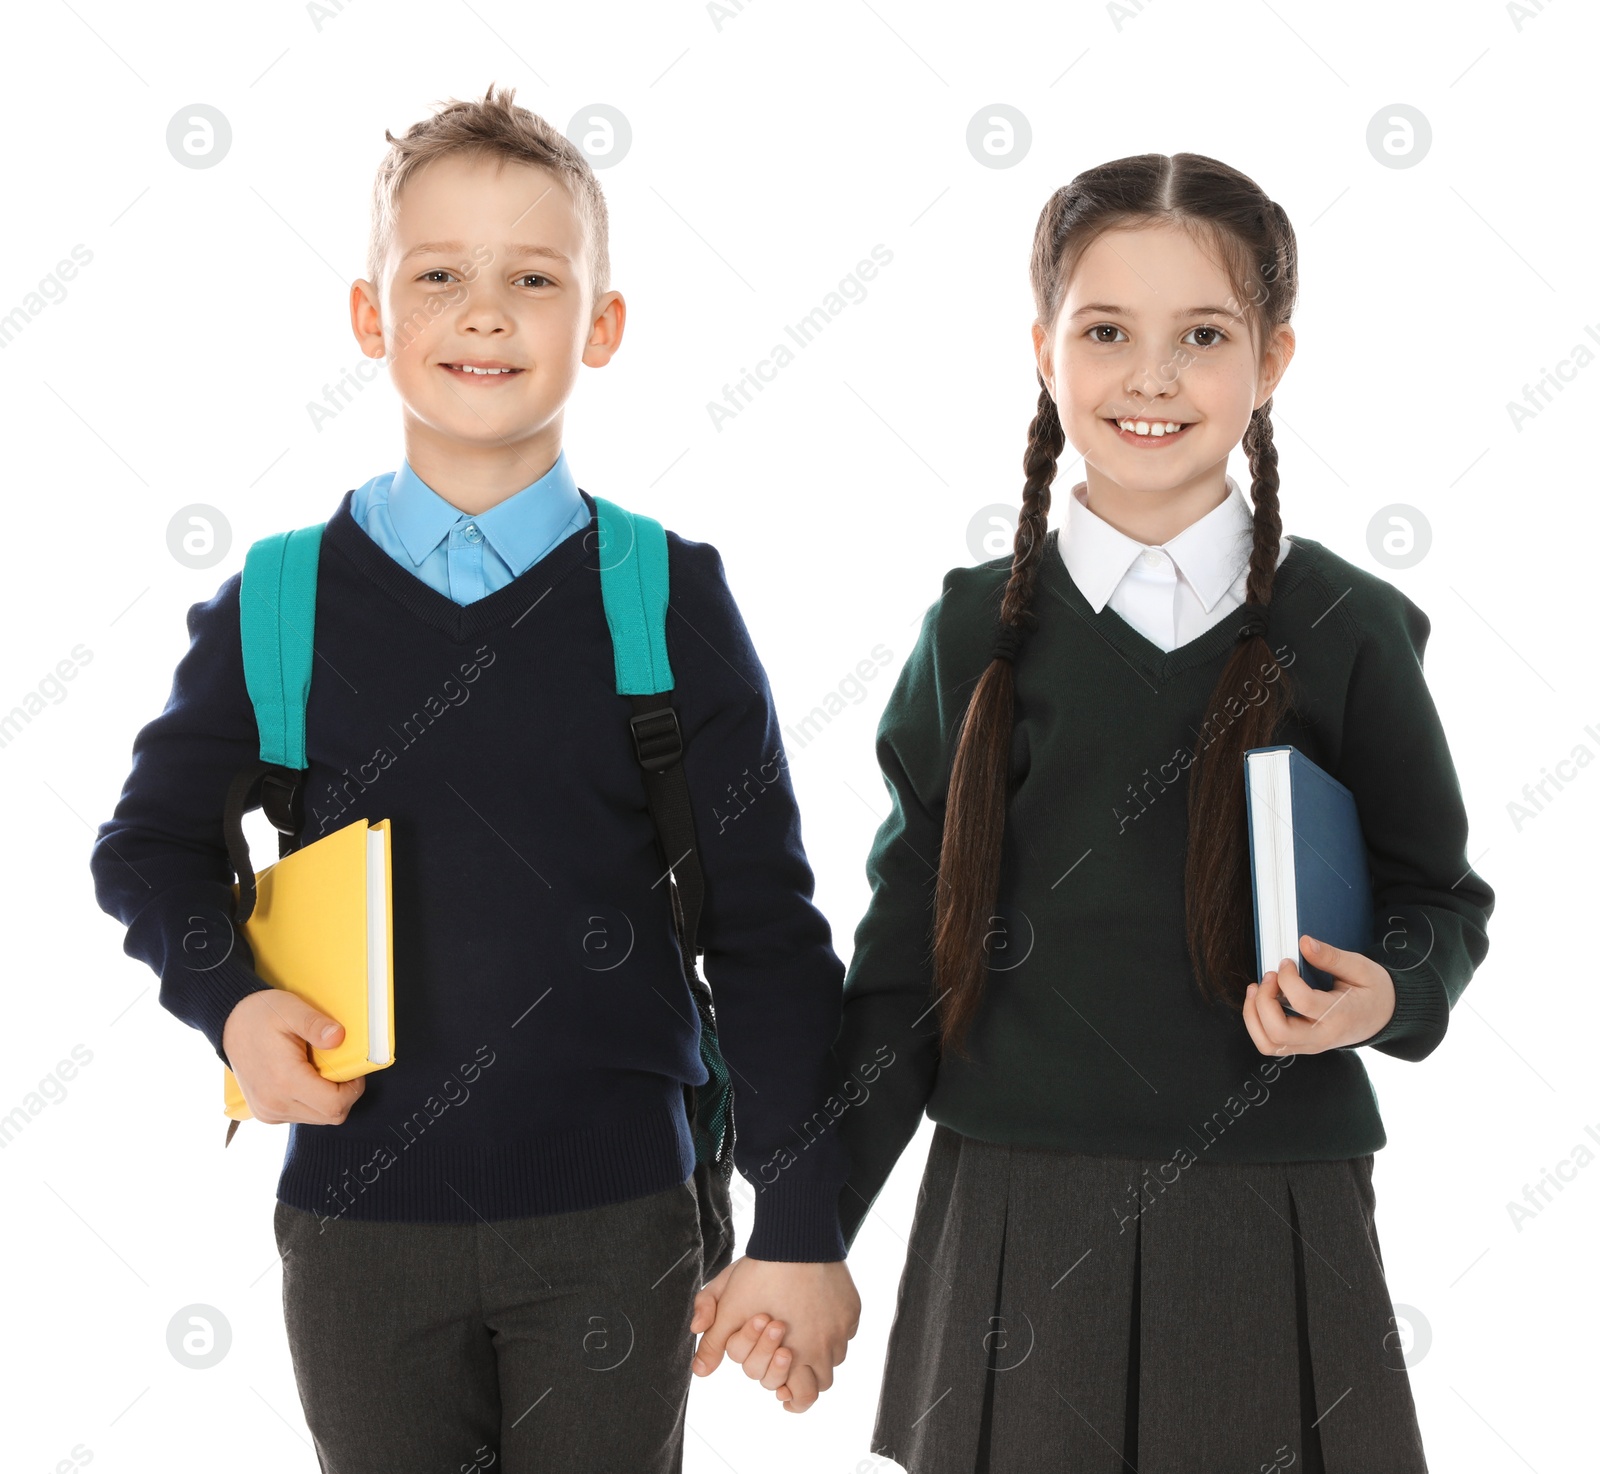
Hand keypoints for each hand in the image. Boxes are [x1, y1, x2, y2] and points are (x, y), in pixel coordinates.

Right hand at [221, 990, 365, 1124]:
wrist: (230, 1023)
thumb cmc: (262, 1015)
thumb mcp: (291, 1009)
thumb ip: (316, 1025)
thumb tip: (339, 1037)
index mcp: (284, 1080)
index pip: (334, 1104)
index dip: (353, 1089)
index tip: (353, 1069)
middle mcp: (275, 1103)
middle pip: (330, 1116)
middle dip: (344, 1094)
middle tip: (339, 1067)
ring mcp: (269, 1112)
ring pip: (318, 1118)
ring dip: (328, 1098)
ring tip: (319, 1070)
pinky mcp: (266, 1114)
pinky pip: (302, 1116)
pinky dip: (312, 1102)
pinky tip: (306, 1079)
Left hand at [689, 1254, 859, 1411]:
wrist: (795, 1237)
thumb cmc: (760, 1272)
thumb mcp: (728, 1306)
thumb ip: (714, 1342)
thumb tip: (700, 1372)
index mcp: (794, 1356)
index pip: (802, 1398)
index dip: (788, 1393)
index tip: (781, 1389)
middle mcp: (823, 1348)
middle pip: (822, 1384)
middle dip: (804, 1377)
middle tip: (789, 1359)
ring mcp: (841, 1329)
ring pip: (836, 1357)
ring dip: (819, 1354)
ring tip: (800, 1335)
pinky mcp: (852, 1309)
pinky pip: (847, 1331)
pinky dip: (833, 1330)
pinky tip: (816, 1313)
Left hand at [1241, 934, 1395, 1054]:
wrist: (1384, 1016)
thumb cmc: (1373, 992)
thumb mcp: (1361, 968)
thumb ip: (1332, 957)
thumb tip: (1305, 942)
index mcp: (1340, 1016)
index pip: (1303, 1003)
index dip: (1287, 978)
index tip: (1287, 962)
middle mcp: (1322, 1037)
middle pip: (1278, 1031)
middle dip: (1264, 1000)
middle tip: (1270, 976)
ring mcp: (1310, 1045)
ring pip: (1268, 1043)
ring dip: (1253, 1015)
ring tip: (1257, 989)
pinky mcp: (1301, 1044)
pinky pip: (1270, 1044)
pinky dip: (1256, 1023)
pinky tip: (1260, 1001)